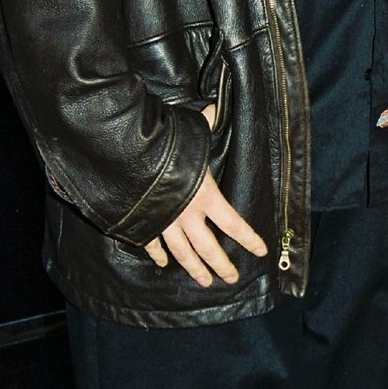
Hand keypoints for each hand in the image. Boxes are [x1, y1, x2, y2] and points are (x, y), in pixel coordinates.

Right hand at [144, 106, 267, 286]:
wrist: (126, 158)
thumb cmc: (165, 144)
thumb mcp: (191, 132)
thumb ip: (206, 124)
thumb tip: (216, 106)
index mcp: (206, 196)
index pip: (234, 224)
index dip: (249, 239)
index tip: (261, 252)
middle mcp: (188, 215)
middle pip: (209, 248)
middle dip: (222, 265)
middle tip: (231, 279)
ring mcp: (165, 222)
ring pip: (183, 253)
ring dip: (195, 269)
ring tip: (204, 282)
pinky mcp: (144, 223)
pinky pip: (153, 243)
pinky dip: (158, 254)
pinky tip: (163, 264)